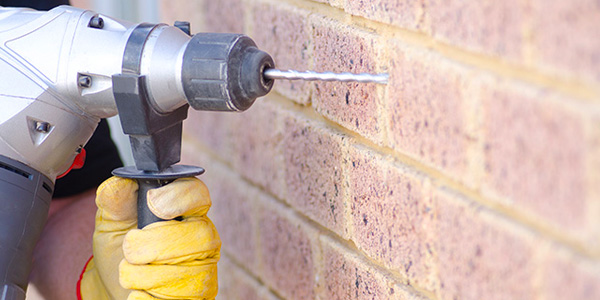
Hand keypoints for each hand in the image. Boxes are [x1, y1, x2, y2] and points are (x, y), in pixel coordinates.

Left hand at [79, 176, 220, 299]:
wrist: (111, 286)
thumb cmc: (119, 248)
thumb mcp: (111, 220)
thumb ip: (116, 198)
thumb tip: (122, 181)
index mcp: (188, 212)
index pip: (199, 196)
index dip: (180, 197)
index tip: (154, 203)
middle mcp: (203, 239)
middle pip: (199, 235)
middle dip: (157, 243)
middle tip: (130, 248)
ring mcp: (204, 270)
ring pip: (189, 271)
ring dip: (146, 274)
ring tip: (128, 273)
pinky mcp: (198, 297)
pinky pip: (179, 298)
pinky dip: (147, 297)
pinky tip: (137, 293)